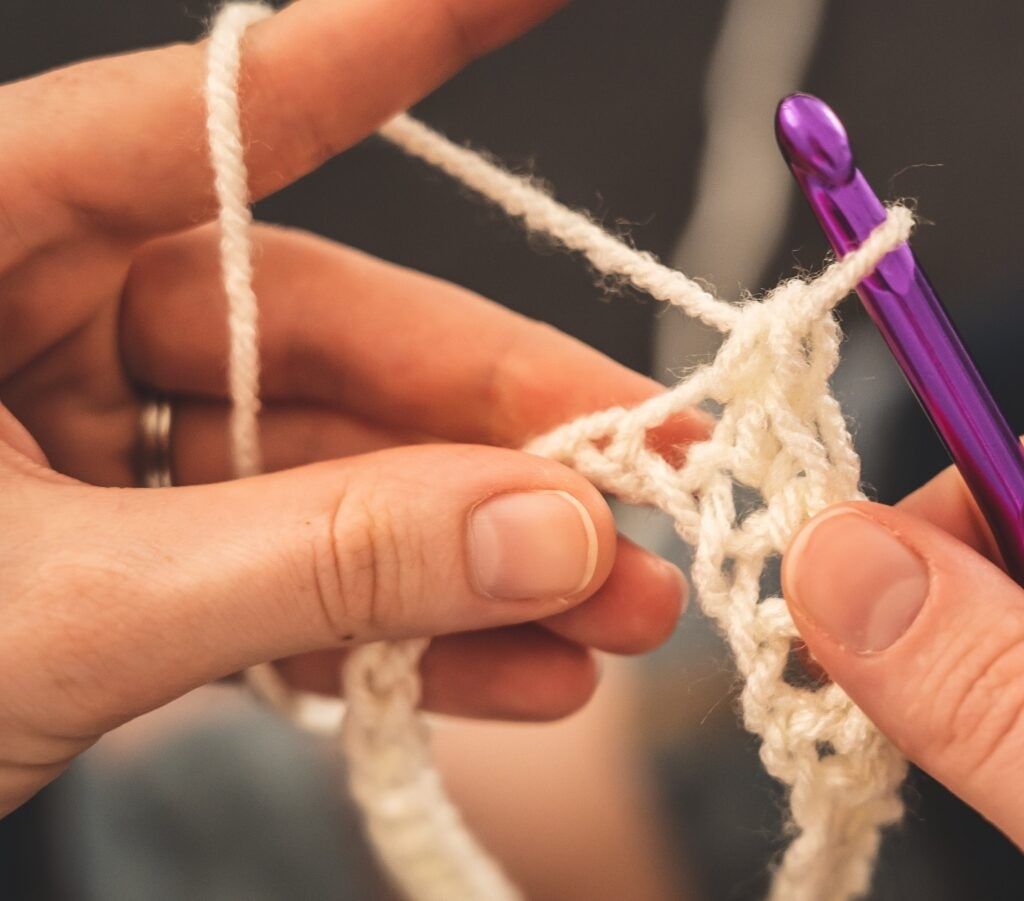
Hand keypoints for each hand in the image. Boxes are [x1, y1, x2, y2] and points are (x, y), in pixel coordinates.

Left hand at [0, 0, 694, 814]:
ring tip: (620, 616)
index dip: (403, 39)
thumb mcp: (59, 611)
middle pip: (331, 331)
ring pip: (331, 467)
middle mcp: (35, 311)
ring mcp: (82, 439)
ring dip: (480, 554)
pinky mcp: (114, 553)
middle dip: (507, 429)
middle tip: (662, 482)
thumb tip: (549, 530)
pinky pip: (284, 566)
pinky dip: (394, 628)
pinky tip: (511, 672)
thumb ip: (312, 561)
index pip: (229, 110)